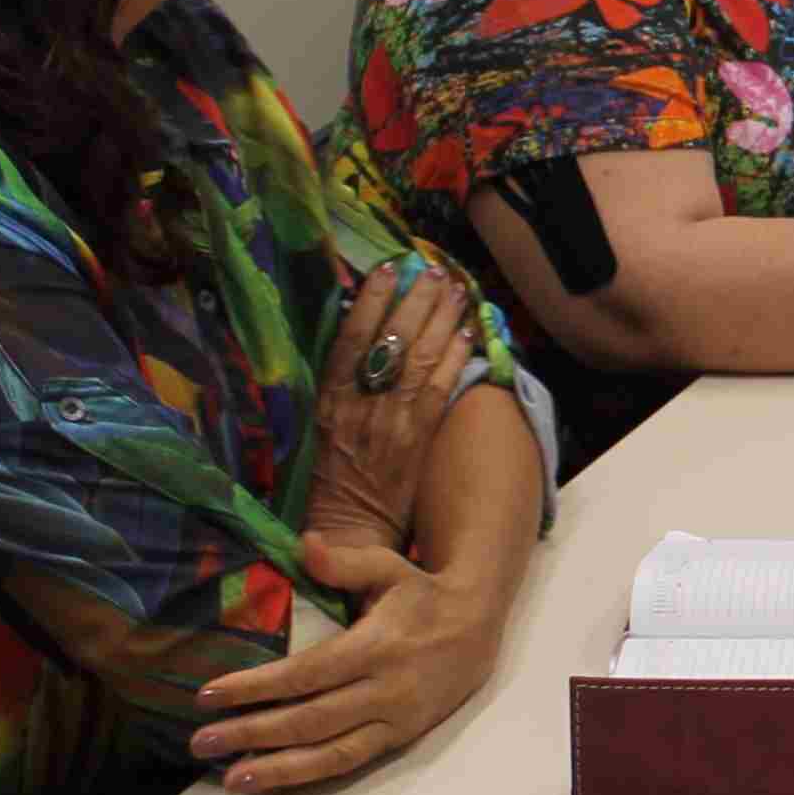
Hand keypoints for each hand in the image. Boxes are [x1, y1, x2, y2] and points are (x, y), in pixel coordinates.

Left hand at [189, 534, 509, 794]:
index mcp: (378, 646)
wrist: (478, 629)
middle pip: (310, 719)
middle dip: (252, 732)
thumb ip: (345, 562)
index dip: (256, 687)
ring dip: (278, 769)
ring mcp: (394, 720)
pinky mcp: (400, 739)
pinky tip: (272, 781)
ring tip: (230, 778)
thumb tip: (304, 543)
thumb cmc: (422, 596)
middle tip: (200, 741)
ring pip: (330, 752)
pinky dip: (309, 775)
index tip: (209, 695)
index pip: (307, 674)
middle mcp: (385, 689)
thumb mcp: (389, 569)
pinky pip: (350, 762)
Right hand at [305, 258, 475, 551]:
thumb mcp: (324, 422)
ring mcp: (391, 421)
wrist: (347, 526)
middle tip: (435, 269)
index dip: (370, 300)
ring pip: (419, 359)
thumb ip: (343, 383)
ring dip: (441, 320)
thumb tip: (362, 333)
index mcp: (330, 397)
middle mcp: (360, 404)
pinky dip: (455, 360)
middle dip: (415, 300)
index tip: (388, 268)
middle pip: (390, 340)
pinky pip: (439, 391)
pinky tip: (469, 335)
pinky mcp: (417, 439)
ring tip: (457, 290)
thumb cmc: (334, 475)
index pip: (350, 338)